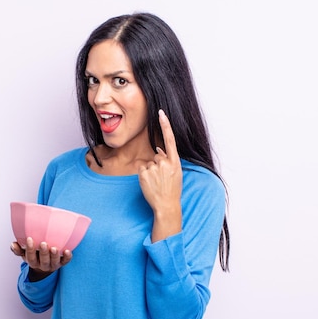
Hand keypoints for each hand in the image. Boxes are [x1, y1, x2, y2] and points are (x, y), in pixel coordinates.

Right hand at [10, 237, 72, 280]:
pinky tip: (68, 251)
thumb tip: (13, 245)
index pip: (30, 257)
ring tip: (54, 248)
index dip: (30, 249)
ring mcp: (53, 264)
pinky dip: (67, 257)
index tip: (29, 238)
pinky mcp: (62, 263)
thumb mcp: (24, 252)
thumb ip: (18, 249)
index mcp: (33, 262)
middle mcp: (43, 265)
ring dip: (54, 255)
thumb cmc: (34, 253)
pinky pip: (65, 261)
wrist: (45, 263)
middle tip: (43, 243)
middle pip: (43, 261)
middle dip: (43, 253)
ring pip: (54, 262)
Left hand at [138, 110, 182, 240]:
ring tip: (156, 183)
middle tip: (162, 179)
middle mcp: (165, 163)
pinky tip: (150, 183)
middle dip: (157, 164)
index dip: (165, 125)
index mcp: (175, 162)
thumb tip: (158, 149)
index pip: (170, 139)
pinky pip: (142, 168)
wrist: (166, 205)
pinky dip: (144, 175)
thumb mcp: (175, 173)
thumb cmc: (172, 189)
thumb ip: (168, 160)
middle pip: (157, 155)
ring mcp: (154, 168)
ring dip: (151, 171)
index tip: (160, 112)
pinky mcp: (144, 173)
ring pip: (149, 162)